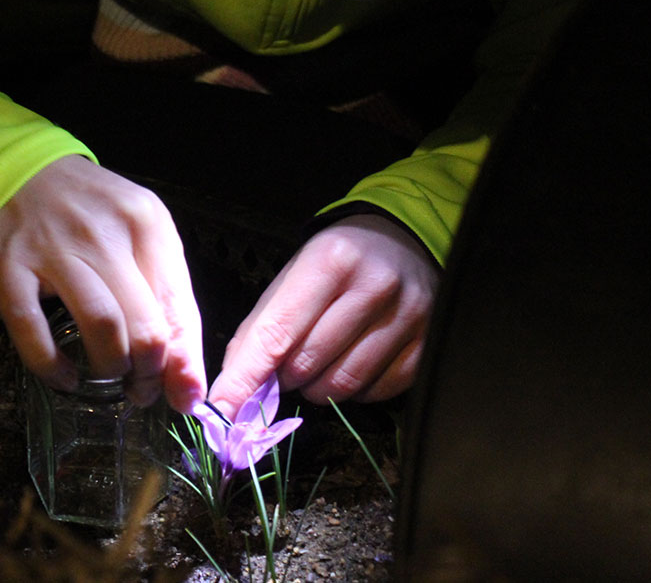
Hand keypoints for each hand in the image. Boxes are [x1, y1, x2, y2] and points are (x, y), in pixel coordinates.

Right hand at [0, 155, 206, 412]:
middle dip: (149, 375)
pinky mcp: (9, 268)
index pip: (180, 309)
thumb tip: (186, 381)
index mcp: (146, 223)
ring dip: (111, 369)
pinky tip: (64, 378)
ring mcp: (53, 250)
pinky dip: (52, 368)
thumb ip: (166, 297)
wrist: (15, 170)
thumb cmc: (86, 212)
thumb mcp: (137, 234)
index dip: (184, 365)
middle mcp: (103, 234)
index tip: (181, 395)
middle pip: (146, 327)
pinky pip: (34, 333)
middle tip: (141, 388)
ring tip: (109, 377)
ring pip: (102, 328)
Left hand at [208, 214, 437, 413]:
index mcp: (330, 261)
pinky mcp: (428, 343)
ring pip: (343, 384)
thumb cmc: (338, 262)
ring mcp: (408, 316)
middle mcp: (374, 286)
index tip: (221, 408)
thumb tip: (234, 384)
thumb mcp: (294, 275)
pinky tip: (350, 365)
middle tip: (285, 366)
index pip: (277, 333)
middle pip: (308, 363)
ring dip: (317, 387)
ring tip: (317, 365)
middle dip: (285, 376)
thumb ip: (262, 326)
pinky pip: (378, 392)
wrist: (403, 242)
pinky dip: (355, 391)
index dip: (245, 376)